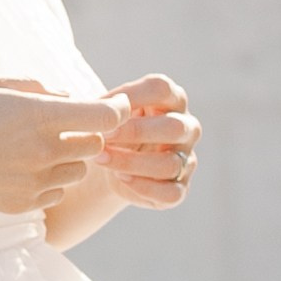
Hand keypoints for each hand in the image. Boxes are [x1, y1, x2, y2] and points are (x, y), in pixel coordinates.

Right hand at [0, 73, 126, 214]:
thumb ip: (40, 88)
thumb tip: (71, 98)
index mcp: (40, 116)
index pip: (104, 117)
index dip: (116, 109)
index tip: (113, 105)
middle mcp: (44, 151)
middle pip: (96, 145)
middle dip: (87, 132)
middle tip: (65, 125)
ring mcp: (36, 181)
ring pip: (79, 169)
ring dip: (70, 158)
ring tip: (39, 147)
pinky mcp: (27, 203)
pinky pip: (58, 190)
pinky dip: (50, 179)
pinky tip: (23, 167)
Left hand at [99, 70, 203, 208]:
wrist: (117, 164)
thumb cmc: (116, 129)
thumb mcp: (113, 113)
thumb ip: (106, 107)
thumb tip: (93, 105)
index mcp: (172, 99)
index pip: (160, 88)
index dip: (131, 95)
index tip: (101, 106)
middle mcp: (187, 127)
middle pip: (173, 126)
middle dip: (135, 132)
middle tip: (104, 136)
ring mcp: (187, 159)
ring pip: (169, 163)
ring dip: (131, 162)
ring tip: (101, 158)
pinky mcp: (180, 188)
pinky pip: (170, 192)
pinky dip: (144, 187)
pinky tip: (120, 178)